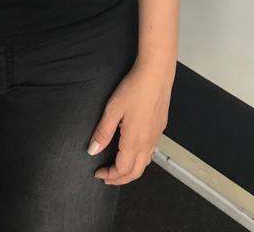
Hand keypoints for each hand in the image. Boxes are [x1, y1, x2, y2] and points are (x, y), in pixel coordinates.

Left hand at [88, 62, 174, 185]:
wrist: (156, 73)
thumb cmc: (134, 89)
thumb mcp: (113, 110)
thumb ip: (103, 132)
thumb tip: (93, 151)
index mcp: (134, 141)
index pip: (122, 170)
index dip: (109, 175)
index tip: (98, 172)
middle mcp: (148, 143)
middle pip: (136, 172)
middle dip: (120, 179)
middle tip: (107, 177)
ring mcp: (156, 136)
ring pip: (146, 163)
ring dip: (131, 170)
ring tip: (119, 167)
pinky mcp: (160, 127)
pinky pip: (151, 152)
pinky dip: (141, 159)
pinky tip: (134, 150)